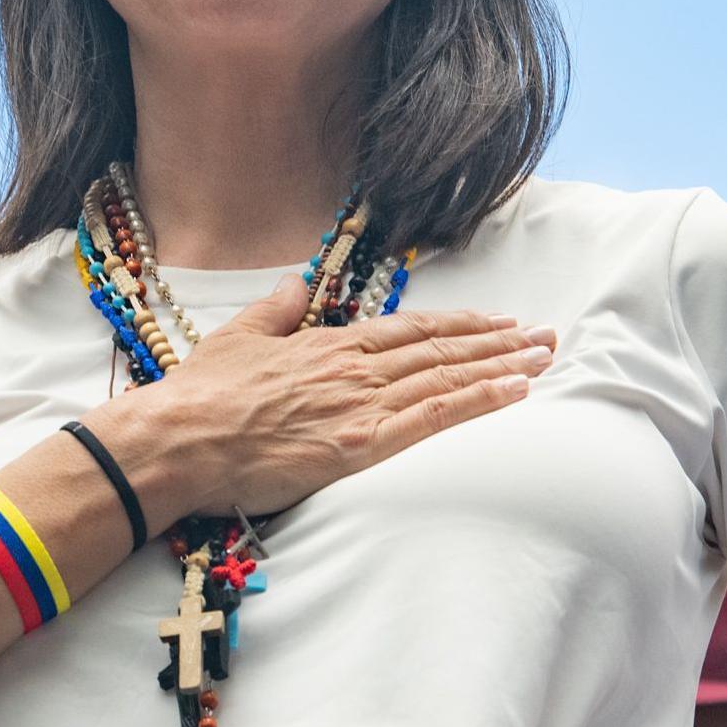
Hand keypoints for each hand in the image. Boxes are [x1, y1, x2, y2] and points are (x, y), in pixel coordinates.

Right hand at [105, 278, 553, 520]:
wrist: (180, 438)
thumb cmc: (203, 394)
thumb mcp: (240, 335)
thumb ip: (276, 308)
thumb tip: (296, 283)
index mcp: (330, 343)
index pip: (412, 328)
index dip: (461, 323)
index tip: (499, 321)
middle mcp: (355, 367)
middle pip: (442, 349)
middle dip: (500, 341)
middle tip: (546, 335)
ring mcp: (361, 404)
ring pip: (448, 377)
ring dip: (503, 365)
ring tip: (545, 357)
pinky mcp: (360, 443)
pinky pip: (433, 417)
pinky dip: (478, 400)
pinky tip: (514, 391)